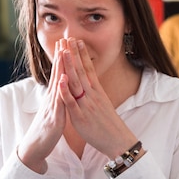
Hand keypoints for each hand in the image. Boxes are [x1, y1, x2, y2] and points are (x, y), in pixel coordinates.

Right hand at [17, 40, 67, 172]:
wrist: (35, 148)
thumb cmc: (47, 129)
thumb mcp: (55, 110)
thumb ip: (59, 98)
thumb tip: (63, 86)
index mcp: (54, 97)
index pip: (60, 74)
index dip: (63, 59)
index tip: (67, 43)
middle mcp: (52, 99)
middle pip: (57, 75)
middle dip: (61, 57)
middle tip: (63, 39)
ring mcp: (52, 107)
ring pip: (57, 85)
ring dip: (60, 69)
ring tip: (63, 53)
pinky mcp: (54, 118)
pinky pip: (58, 103)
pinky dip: (61, 92)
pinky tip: (64, 80)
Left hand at [58, 38, 137, 157]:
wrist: (117, 140)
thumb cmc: (108, 124)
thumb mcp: (102, 104)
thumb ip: (94, 94)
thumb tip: (90, 85)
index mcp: (97, 91)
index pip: (89, 68)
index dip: (82, 54)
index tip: (77, 41)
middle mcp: (92, 94)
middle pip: (81, 71)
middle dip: (74, 54)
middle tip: (69, 38)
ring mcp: (86, 104)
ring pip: (76, 82)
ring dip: (69, 66)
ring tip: (64, 51)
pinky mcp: (80, 116)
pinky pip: (72, 102)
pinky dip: (66, 91)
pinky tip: (61, 80)